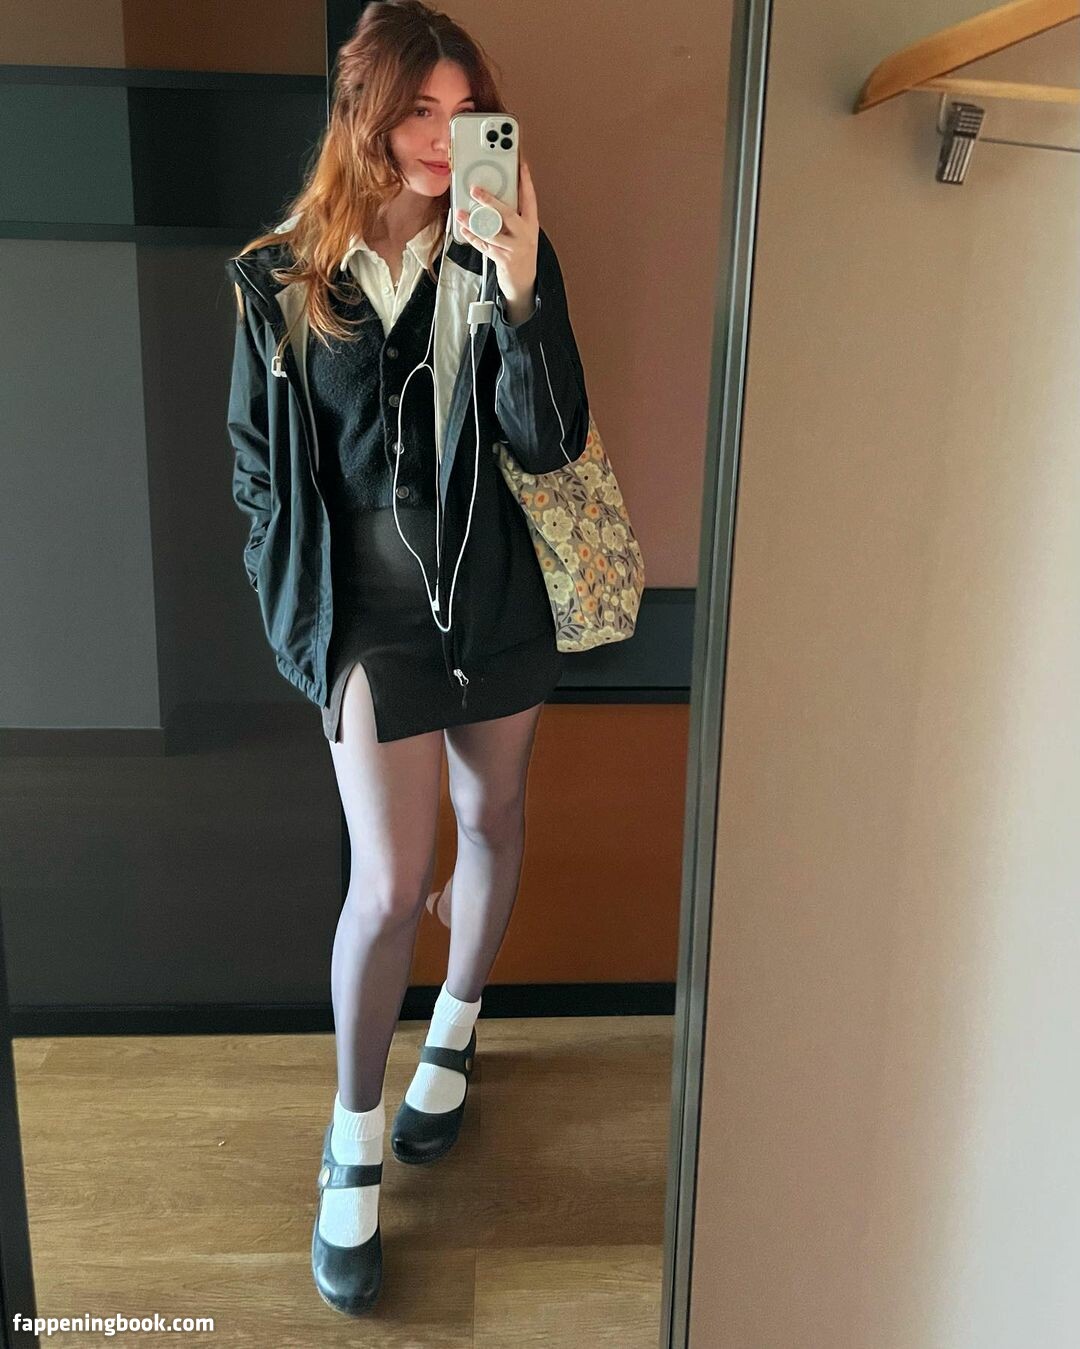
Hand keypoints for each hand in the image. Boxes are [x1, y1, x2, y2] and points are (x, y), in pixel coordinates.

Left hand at [455, 157, 537, 306]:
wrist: (524, 281)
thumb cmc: (519, 251)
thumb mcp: (522, 231)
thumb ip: (511, 216)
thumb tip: (492, 197)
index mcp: (531, 224)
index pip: (530, 198)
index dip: (526, 181)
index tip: (521, 165)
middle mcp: (525, 234)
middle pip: (507, 214)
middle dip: (490, 201)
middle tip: (475, 190)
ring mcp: (515, 248)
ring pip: (492, 231)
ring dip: (474, 222)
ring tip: (461, 212)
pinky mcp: (503, 259)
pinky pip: (484, 245)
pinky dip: (472, 237)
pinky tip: (464, 229)